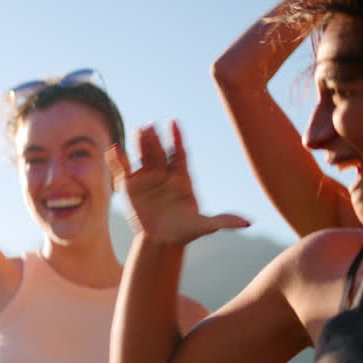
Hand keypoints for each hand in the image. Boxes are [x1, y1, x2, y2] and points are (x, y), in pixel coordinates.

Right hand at [107, 122, 247, 244]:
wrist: (162, 240)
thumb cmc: (185, 231)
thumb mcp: (204, 226)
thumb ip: (223, 221)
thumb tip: (248, 222)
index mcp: (182, 178)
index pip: (179, 153)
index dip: (177, 138)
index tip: (174, 122)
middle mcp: (164, 174)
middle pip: (160, 153)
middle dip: (156, 140)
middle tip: (151, 126)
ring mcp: (147, 178)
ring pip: (143, 156)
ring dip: (140, 143)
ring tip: (139, 130)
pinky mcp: (130, 186)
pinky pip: (123, 169)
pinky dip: (117, 159)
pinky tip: (114, 148)